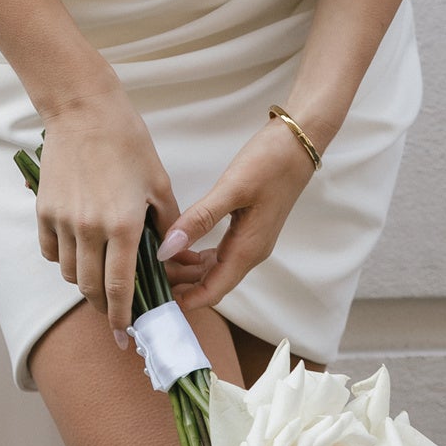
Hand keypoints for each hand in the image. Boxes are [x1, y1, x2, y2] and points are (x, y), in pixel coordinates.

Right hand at [34, 79, 214, 337]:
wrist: (84, 110)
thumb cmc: (128, 142)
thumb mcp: (158, 183)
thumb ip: (167, 226)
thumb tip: (173, 258)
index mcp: (122, 226)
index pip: (121, 288)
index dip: (123, 317)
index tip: (125, 334)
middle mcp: (88, 229)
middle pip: (90, 288)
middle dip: (104, 306)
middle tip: (114, 310)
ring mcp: (62, 220)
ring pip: (68, 273)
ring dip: (83, 281)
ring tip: (97, 275)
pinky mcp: (43, 209)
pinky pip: (49, 250)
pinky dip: (62, 258)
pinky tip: (76, 250)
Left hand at [158, 121, 315, 315]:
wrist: (298, 143)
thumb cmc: (270, 163)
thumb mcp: (231, 190)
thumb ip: (198, 220)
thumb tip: (167, 250)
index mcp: (247, 250)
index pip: (213, 291)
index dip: (186, 301)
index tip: (156, 301)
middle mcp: (250, 251)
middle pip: (211, 283)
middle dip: (181, 286)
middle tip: (147, 276)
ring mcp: (250, 240)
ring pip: (214, 268)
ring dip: (187, 270)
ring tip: (156, 261)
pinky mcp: (248, 227)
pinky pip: (219, 252)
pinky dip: (197, 254)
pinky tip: (180, 243)